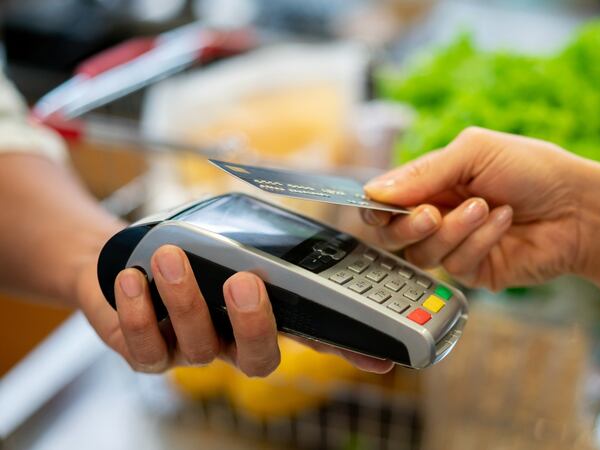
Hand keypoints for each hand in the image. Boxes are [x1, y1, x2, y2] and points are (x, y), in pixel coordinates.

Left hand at [76, 245, 393, 375]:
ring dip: (186, 298)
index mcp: (267, 317)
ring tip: (170, 257)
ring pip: (200, 345)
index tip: (382, 359)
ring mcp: (193, 352)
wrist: (125, 258)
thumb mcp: (232, 238)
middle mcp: (235, 342)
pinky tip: (135, 280)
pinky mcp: (148, 353)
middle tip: (244, 280)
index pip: (316, 338)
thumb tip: (303, 234)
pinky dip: (139, 313)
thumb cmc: (189, 247)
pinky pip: (146, 349)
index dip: (349, 352)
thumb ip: (267, 245)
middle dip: (254, 323)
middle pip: (260, 359)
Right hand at [362, 127, 599, 289]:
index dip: (376, 206)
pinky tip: (504, 222)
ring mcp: (456, 245)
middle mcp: (438, 215)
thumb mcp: (475, 152)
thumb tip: (374, 191)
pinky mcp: (476, 271)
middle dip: (407, 225)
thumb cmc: (532, 169)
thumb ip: (424, 172)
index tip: (378, 205)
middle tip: (432, 213)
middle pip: (392, 235)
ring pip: (422, 254)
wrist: (580, 207)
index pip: (386, 200)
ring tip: (486, 207)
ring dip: (454, 229)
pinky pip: (457, 265)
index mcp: (433, 183)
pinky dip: (480, 240)